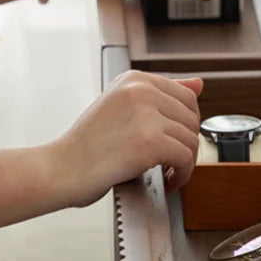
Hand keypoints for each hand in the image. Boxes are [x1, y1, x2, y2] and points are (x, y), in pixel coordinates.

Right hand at [52, 70, 202, 206]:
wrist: (61, 169)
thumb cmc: (88, 147)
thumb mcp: (123, 110)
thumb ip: (161, 96)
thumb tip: (200, 84)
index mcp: (135, 79)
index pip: (186, 97)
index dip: (184, 126)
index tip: (172, 142)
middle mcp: (141, 90)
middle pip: (192, 119)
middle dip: (186, 145)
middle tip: (169, 162)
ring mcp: (146, 114)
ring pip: (191, 140)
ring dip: (184, 163)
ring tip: (166, 173)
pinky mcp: (150, 141)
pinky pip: (186, 159)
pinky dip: (182, 175)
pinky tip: (166, 181)